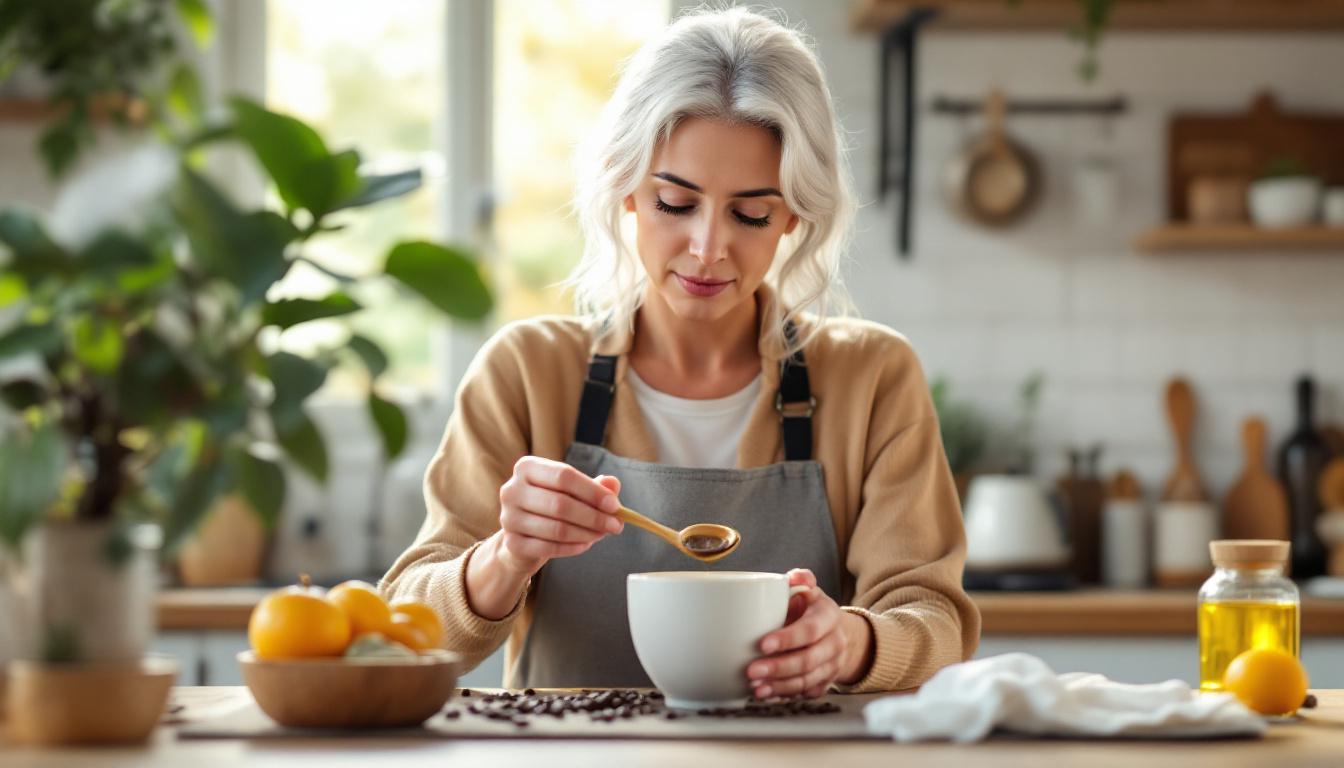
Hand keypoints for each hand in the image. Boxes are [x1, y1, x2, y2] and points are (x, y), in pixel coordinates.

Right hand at [494, 456, 623, 577]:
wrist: (523, 532)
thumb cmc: (551, 505)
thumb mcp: (572, 490)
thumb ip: (594, 486)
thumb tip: (613, 484)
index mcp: (527, 467)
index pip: (564, 476)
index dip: (592, 492)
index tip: (615, 505)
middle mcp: (511, 490)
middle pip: (560, 504)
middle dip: (594, 517)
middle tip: (615, 525)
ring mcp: (508, 518)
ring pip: (557, 529)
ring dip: (586, 533)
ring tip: (602, 534)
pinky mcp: (512, 543)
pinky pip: (549, 548)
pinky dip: (572, 548)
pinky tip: (585, 544)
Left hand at [746, 569, 873, 698]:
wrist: (836, 633)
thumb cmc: (813, 610)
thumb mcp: (810, 591)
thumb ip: (801, 580)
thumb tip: (793, 577)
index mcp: (829, 616)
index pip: (809, 630)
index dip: (787, 639)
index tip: (762, 644)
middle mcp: (835, 643)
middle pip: (808, 660)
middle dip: (778, 667)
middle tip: (751, 671)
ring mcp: (832, 666)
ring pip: (807, 681)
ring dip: (779, 686)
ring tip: (755, 687)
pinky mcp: (826, 683)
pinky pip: (806, 693)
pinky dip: (785, 695)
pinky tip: (767, 694)